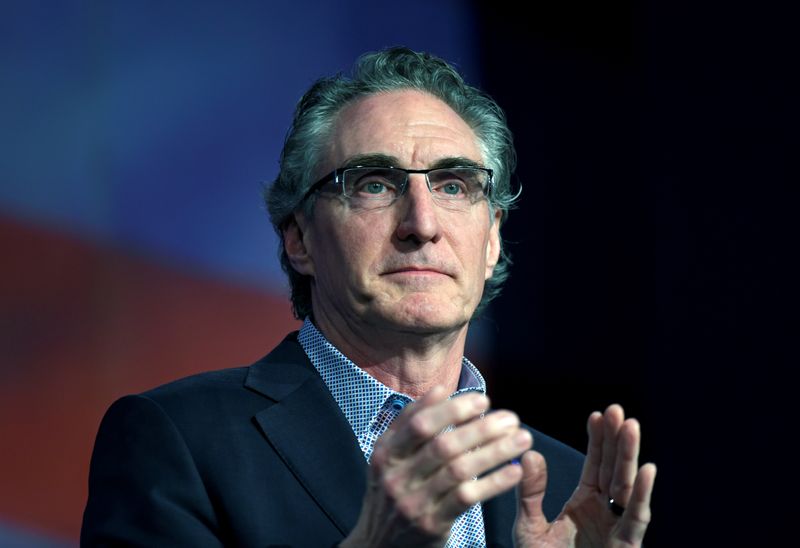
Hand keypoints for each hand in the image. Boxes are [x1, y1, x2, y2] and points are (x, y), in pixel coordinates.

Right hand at [341, 386, 532, 547]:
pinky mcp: (432, 524)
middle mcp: (396, 477)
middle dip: (482, 429)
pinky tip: (514, 471)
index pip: (420, 425)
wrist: (379, 544)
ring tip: (522, 439)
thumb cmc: (394, 490)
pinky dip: (493, 483)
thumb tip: (440, 390)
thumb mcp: (390, 457)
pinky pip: (468, 498)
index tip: (484, 401)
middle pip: (444, 446)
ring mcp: (414, 503)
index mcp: (386, 454)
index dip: (453, 410)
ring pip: (460, 471)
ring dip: (495, 452)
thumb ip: (410, 422)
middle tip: (512, 418)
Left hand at [514, 404, 655, 547]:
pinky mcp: (626, 546)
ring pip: (627, 487)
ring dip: (630, 457)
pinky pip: (636, 518)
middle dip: (617, 441)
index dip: (598, 440)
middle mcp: (605, 512)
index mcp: (585, 503)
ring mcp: (617, 529)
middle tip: (618, 411)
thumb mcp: (528, 527)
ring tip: (631, 426)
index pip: (595, 464)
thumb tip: (530, 453)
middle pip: (615, 469)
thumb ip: (530, 492)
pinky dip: (642, 494)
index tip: (598, 414)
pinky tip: (647, 468)